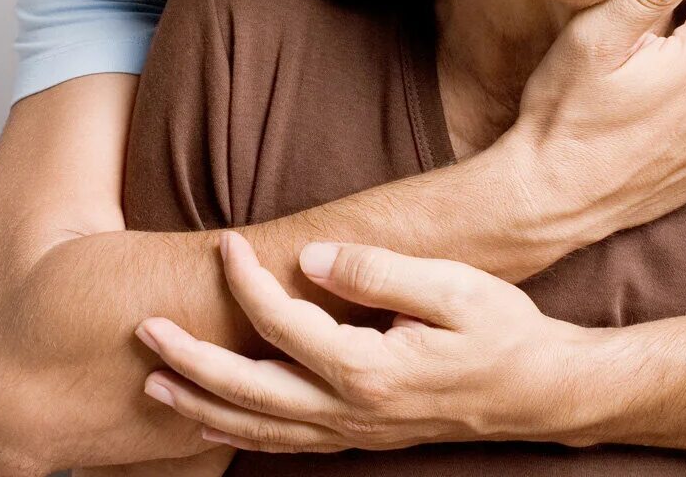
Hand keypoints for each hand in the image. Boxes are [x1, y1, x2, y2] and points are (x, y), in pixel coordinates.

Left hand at [137, 233, 578, 453]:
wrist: (539, 391)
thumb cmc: (501, 331)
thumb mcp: (452, 288)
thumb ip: (379, 271)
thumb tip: (315, 257)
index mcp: (368, 368)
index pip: (282, 322)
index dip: (246, 281)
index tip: (226, 244)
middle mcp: (351, 409)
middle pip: (248, 389)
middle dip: (190, 361)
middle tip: (146, 331)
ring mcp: (354, 429)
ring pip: (258, 426)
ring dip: (201, 405)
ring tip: (154, 384)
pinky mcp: (362, 433)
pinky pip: (286, 440)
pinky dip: (240, 433)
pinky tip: (215, 424)